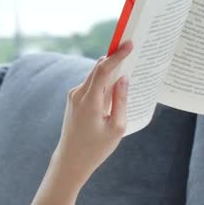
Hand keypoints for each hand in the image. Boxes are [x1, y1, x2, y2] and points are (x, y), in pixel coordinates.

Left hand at [51, 41, 133, 187]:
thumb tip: (123, 79)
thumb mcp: (117, 127)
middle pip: (99, 69)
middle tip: (132, 50)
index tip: (129, 44)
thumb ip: (121, 101)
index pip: (104, 70)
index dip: (117, 55)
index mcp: (89, 101)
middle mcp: (78, 94)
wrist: (71, 160)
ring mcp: (74, 96)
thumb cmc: (96, 148)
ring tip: (129, 70)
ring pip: (96, 76)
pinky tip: (116, 87)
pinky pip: (92, 85)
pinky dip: (104, 82)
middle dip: (115, 59)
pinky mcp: (75, 100)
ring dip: (111, 72)